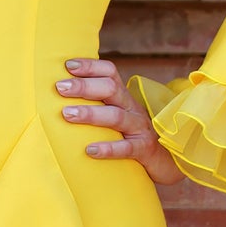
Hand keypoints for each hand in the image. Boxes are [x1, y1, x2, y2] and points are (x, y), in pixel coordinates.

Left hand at [55, 58, 181, 185]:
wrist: (165, 161)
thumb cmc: (129, 137)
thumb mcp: (116, 116)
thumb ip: (97, 105)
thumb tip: (61, 97)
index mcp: (123, 97)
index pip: (110, 72)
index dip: (90, 66)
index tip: (69, 65)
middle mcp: (132, 108)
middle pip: (110, 89)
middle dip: (84, 86)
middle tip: (60, 88)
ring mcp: (139, 128)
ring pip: (116, 116)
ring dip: (90, 113)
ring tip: (67, 114)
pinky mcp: (144, 149)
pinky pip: (126, 148)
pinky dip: (108, 149)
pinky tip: (90, 150)